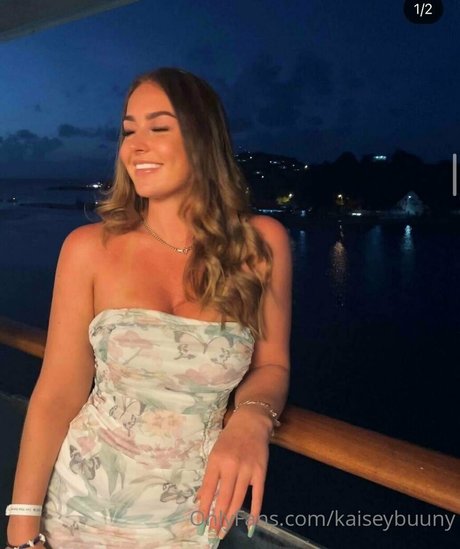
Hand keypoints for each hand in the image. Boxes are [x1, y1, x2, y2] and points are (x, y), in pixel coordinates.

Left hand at [194, 407, 271, 542]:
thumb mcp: (214, 452)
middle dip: (217, 518)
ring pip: (238, 499)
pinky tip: (251, 525)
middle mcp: (230, 465)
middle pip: (223, 498)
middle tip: (213, 533)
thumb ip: (209, 476)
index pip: (207, 490)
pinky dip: (255, 512)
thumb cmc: (229, 438)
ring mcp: (247, 469)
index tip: (200, 524)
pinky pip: (258, 495)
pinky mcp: (260, 471)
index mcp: (216, 460)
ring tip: (224, 530)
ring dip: (230, 517)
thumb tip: (199, 498)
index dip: (203, 509)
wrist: (251, 422)